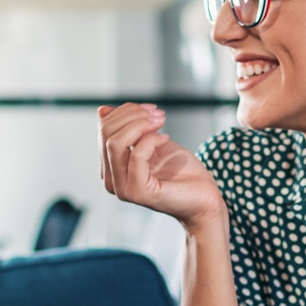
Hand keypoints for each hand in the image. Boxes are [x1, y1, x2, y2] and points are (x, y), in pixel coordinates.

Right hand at [98, 104, 223, 228]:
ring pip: (115, 143)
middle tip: (158, 115)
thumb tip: (102, 110)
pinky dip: (152, 140)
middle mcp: (111, 180)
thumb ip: (127, 128)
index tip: (150, 109)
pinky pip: (136, 155)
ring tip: (161, 123)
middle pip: (107, 134)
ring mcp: (122, 188)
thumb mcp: (150, 141)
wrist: (203, 195)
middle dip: (133, 115)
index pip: (104, 130)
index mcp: (110, 167)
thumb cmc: (180, 171)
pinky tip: (165, 139)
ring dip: (140, 124)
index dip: (126, 111)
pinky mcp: (138, 192)